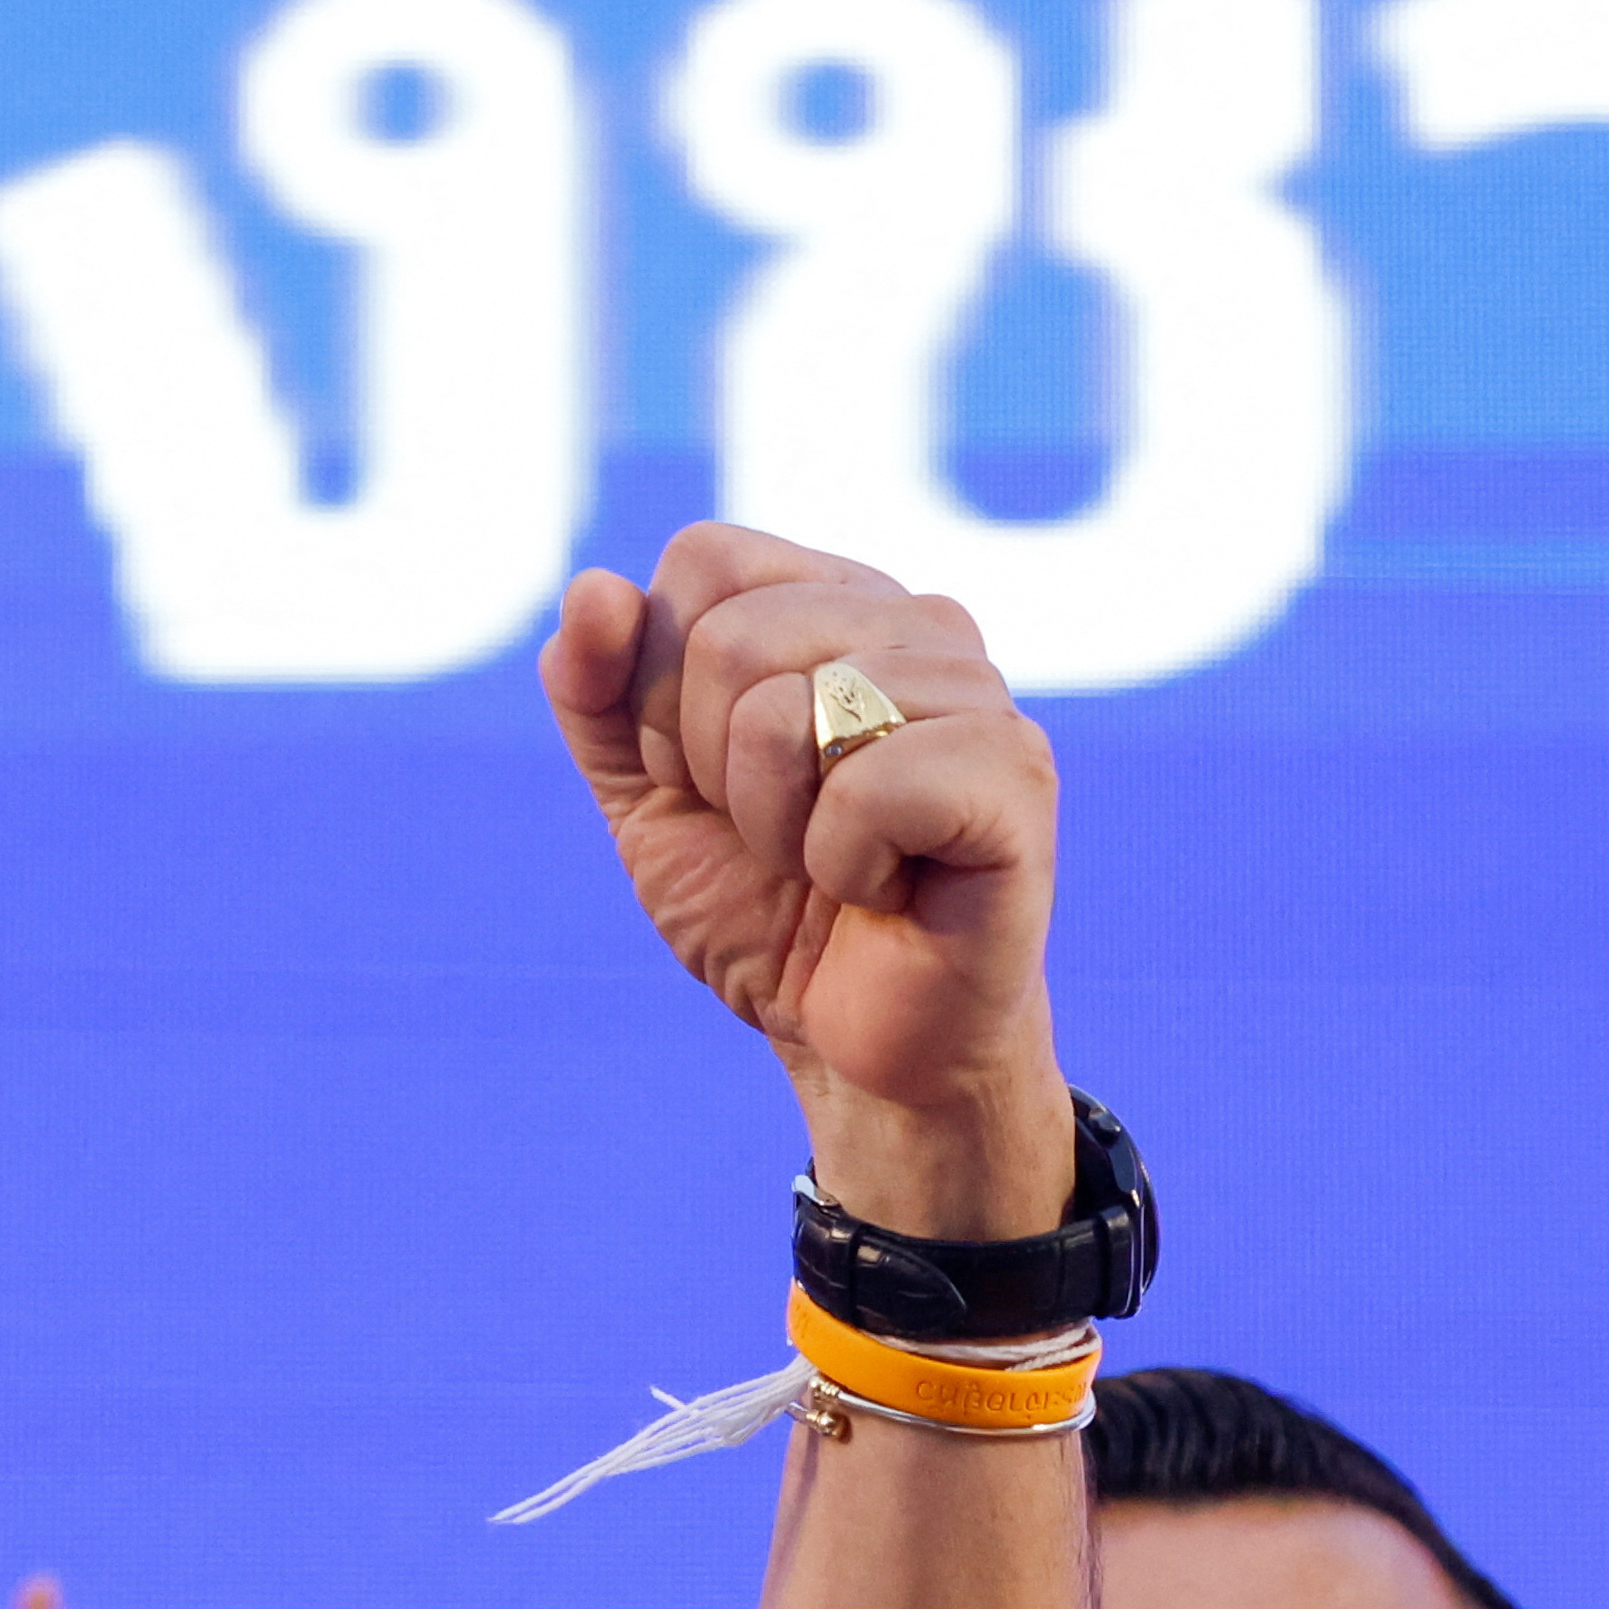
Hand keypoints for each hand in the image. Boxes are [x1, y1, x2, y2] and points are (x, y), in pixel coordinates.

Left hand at [544, 521, 1064, 1237]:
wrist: (853, 1048)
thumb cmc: (767, 911)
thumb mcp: (648, 799)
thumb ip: (599, 693)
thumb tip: (593, 588)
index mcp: (835, 601)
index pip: (704, 560)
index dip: (666, 691)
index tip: (717, 777)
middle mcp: (917, 622)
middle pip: (732, 636)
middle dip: (714, 771)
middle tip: (781, 836)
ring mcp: (976, 693)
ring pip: (786, 712)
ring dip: (775, 828)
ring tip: (836, 863)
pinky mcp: (1015, 777)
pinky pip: (865, 790)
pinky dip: (843, 866)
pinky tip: (890, 890)